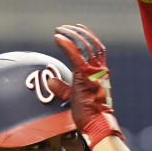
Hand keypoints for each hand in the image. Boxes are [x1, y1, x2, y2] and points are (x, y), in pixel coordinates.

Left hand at [48, 24, 122, 148]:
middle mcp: (100, 69)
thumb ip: (62, 88)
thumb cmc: (88, 114)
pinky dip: (66, 44)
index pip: (98, 49)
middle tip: (66, 27)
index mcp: (101, 73)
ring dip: (72, 35)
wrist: (96, 123)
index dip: (89, 37)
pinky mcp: (85, 74)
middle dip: (79, 33)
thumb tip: (50, 81)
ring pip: (85, 45)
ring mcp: (94, 71)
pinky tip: (57, 37)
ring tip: (60, 29)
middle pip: (92, 44)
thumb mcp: (73, 97)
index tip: (79, 28)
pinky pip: (75, 54)